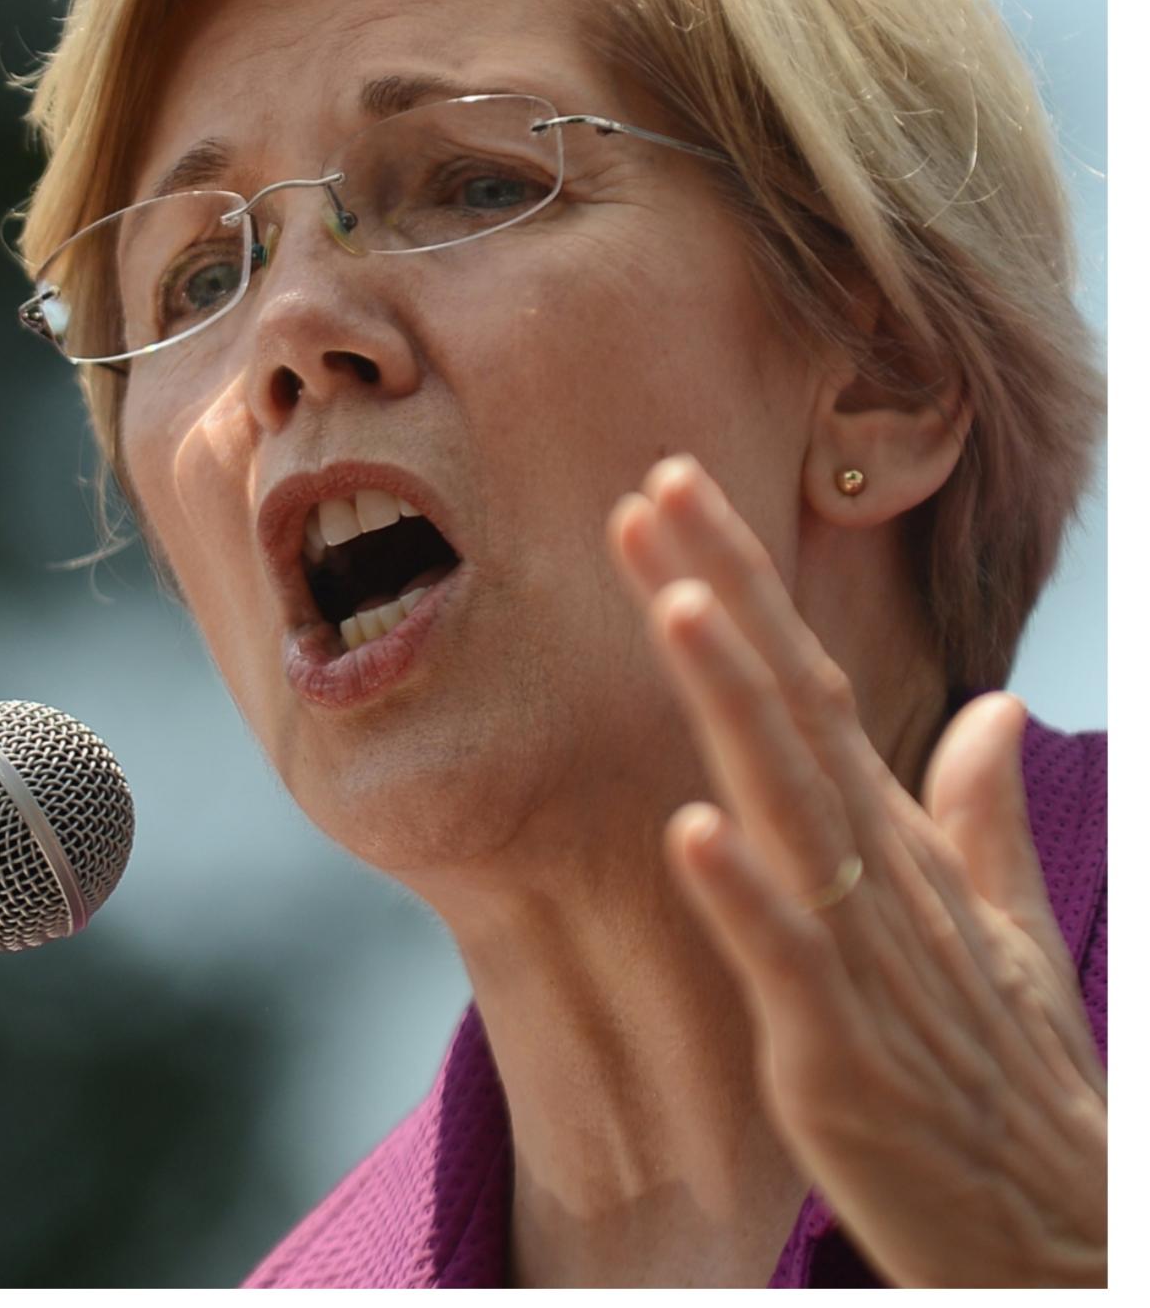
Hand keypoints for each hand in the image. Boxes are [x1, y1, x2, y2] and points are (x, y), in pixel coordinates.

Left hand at [612, 455, 1104, 1285]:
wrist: (1068, 1250)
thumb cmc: (1016, 1095)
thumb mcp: (1004, 945)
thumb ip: (982, 824)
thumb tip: (989, 708)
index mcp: (900, 854)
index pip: (810, 690)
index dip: (742, 590)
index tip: (668, 489)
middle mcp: (883, 888)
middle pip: (791, 718)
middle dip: (723, 601)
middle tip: (651, 489)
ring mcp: (867, 971)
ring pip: (791, 811)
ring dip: (735, 708)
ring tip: (673, 606)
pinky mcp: (844, 1062)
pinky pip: (792, 966)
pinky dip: (744, 898)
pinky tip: (691, 828)